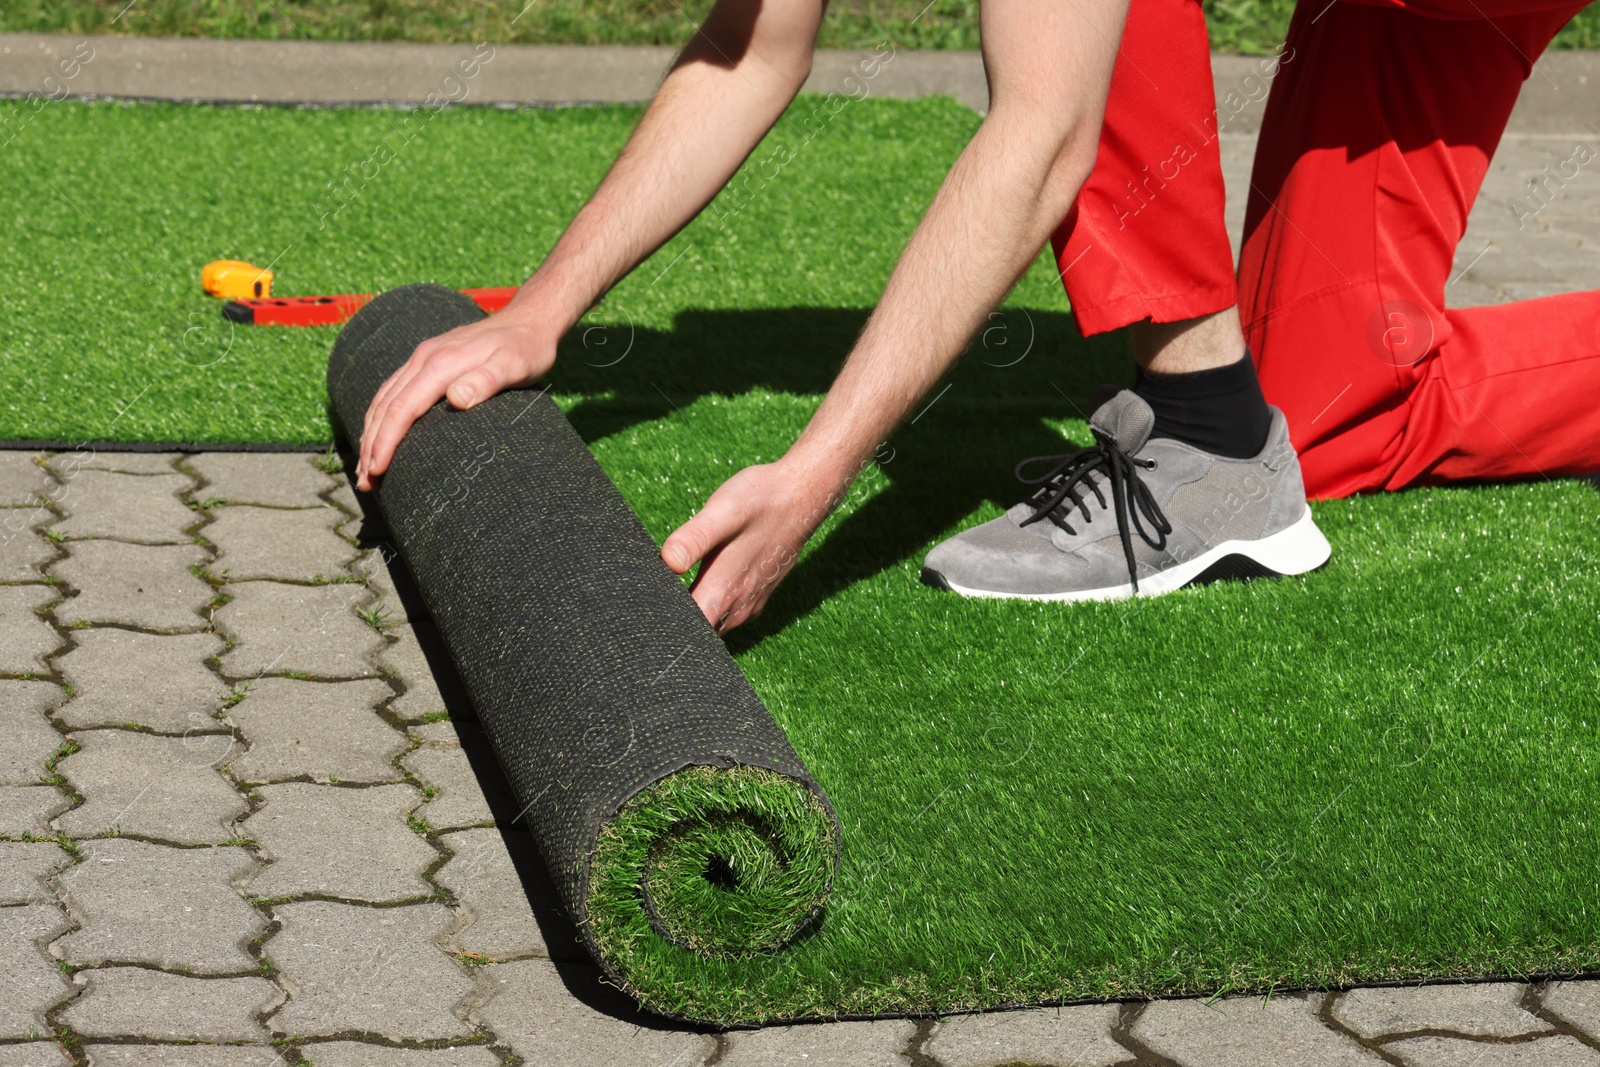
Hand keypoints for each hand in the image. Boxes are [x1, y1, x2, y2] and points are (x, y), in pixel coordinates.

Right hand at [356, 312, 554, 490]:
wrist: (528, 319)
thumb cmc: (526, 349)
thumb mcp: (515, 366)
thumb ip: (486, 381)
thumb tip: (457, 399)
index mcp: (440, 364)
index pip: (402, 408)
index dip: (386, 441)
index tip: (377, 470)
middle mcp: (424, 358)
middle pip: (385, 406)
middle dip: (371, 445)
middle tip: (366, 483)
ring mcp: (423, 357)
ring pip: (384, 398)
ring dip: (371, 433)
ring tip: (366, 468)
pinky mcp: (427, 360)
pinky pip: (394, 390)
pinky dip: (381, 416)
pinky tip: (379, 434)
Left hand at [661, 459, 843, 632]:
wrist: (803, 495)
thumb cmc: (761, 500)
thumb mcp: (722, 511)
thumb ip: (693, 539)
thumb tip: (667, 563)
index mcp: (723, 592)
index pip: (685, 630)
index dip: (662, 626)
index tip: (644, 614)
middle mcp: (736, 607)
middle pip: (696, 633)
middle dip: (672, 625)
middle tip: (646, 607)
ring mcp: (748, 604)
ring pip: (711, 626)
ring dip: (690, 618)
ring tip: (665, 601)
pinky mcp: (754, 595)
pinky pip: (724, 615)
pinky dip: (707, 609)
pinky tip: (695, 590)